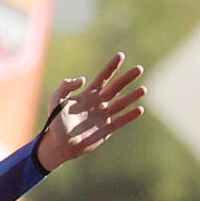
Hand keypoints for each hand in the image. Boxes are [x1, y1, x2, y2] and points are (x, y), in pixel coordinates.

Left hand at [35, 53, 145, 171]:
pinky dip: (129, 116)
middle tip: (139, 69)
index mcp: (87, 95)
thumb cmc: (55, 123)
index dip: (111, 67)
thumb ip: (65, 87)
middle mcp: (98, 104)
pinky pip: (120, 121)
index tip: (120, 55)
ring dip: (132, 96)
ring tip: (144, 89)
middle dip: (127, 78)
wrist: (58, 145)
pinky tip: (140, 109)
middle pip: (115, 88)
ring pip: (121, 104)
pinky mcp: (106, 130)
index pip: (102, 78)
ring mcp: (103, 117)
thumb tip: (83, 79)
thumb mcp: (56, 100)